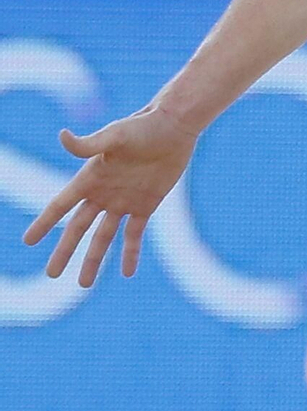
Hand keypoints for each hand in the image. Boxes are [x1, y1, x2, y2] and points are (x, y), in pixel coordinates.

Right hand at [21, 105, 198, 285]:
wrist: (174, 126)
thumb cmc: (143, 126)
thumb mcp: (115, 135)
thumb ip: (89, 144)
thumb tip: (62, 135)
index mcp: (89, 178)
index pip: (60, 205)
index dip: (44, 223)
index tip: (28, 241)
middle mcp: (103, 193)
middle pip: (78, 228)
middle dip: (65, 251)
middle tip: (51, 274)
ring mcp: (124, 201)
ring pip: (104, 237)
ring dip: (94, 259)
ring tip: (83, 284)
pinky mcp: (146, 205)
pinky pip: (134, 234)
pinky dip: (130, 253)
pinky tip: (126, 273)